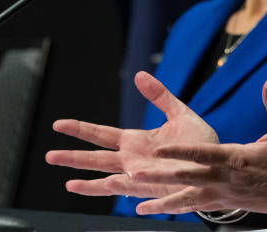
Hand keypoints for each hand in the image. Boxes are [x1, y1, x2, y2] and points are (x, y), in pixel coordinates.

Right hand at [44, 71, 217, 199]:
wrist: (218, 164)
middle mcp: (133, 160)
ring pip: (109, 180)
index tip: (59, 125)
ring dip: (89, 182)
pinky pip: (135, 190)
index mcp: (135, 141)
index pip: (101, 135)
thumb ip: (159, 96)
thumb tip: (140, 75)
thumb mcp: (179, 113)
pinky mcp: (156, 189)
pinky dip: (122, 190)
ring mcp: (142, 177)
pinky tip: (110, 186)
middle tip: (49, 156)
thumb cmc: (198, 143)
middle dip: (73, 158)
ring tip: (69, 182)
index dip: (79, 129)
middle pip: (96, 159)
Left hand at [131, 78, 266, 223]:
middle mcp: (226, 179)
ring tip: (137, 202)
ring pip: (187, 199)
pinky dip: (172, 209)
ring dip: (161, 200)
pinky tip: (152, 210)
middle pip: (187, 178)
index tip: (159, 149)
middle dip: (159, 177)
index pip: (203, 155)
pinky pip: (194, 208)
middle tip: (134, 173)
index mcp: (237, 158)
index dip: (180, 152)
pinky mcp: (224, 203)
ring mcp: (224, 194)